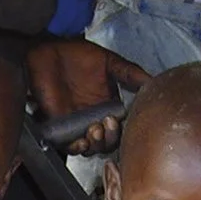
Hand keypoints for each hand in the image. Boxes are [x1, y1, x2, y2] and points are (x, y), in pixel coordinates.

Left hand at [25, 39, 149, 154]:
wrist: (48, 51)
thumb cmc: (75, 54)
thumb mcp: (109, 62)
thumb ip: (129, 73)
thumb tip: (152, 81)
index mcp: (108, 106)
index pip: (122, 128)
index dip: (125, 130)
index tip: (122, 119)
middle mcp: (94, 118)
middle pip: (108, 143)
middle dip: (111, 138)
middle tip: (108, 123)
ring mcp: (77, 124)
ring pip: (91, 148)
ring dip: (96, 144)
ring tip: (95, 130)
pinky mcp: (59, 127)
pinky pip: (69, 146)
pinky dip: (77, 148)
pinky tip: (82, 142)